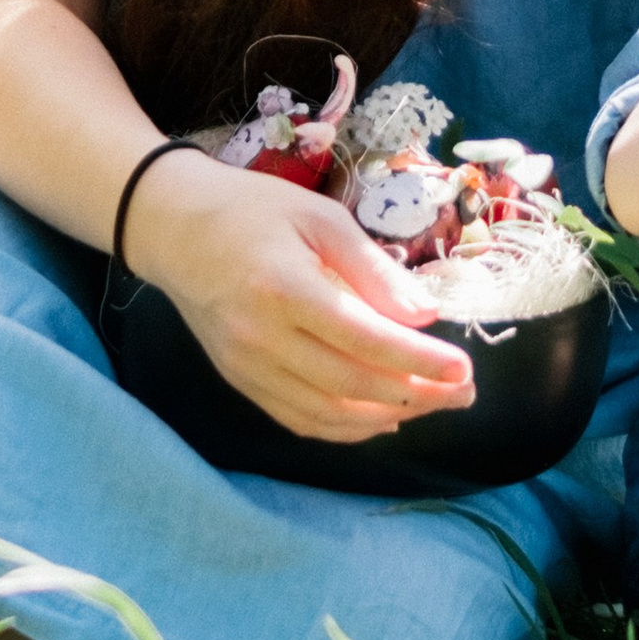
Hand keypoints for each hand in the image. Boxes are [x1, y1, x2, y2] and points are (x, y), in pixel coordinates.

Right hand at [123, 153, 476, 444]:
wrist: (175, 228)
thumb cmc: (254, 211)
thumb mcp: (321, 218)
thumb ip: (372, 270)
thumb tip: (425, 316)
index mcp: (285, 289)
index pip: (365, 340)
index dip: (419, 361)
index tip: (463, 368)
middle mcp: (262, 338)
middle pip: (351, 386)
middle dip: (416, 395)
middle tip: (463, 393)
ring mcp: (247, 366)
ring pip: (327, 414)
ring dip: (388, 417)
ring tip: (433, 404)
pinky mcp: (240, 380)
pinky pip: (299, 419)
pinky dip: (345, 428)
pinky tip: (384, 418)